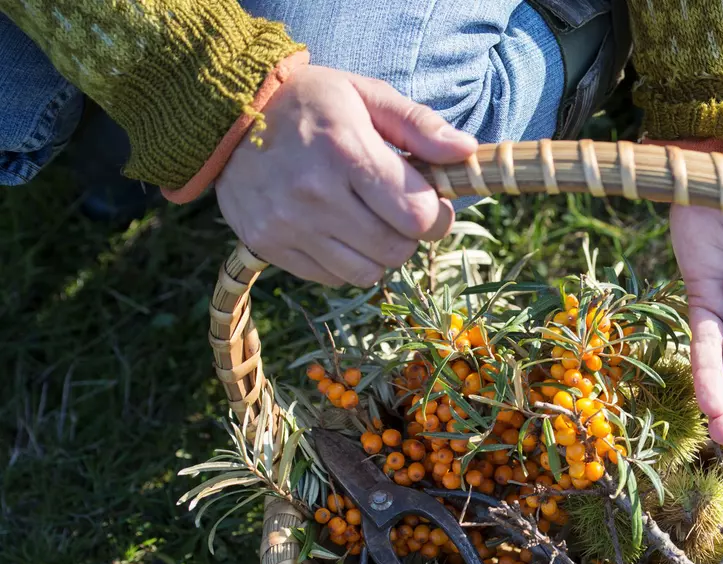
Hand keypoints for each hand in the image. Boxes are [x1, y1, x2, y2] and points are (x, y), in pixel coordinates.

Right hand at [217, 65, 477, 286]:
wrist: (225, 114)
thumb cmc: (311, 103)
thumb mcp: (366, 95)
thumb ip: (420, 125)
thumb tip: (467, 151)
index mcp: (345, 151)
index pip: (418, 216)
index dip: (436, 215)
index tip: (429, 201)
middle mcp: (314, 193)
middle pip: (397, 250)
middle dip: (408, 234)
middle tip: (395, 209)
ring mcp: (287, 224)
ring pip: (367, 273)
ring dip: (378, 252)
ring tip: (364, 218)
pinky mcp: (267, 245)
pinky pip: (331, 278)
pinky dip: (343, 261)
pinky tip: (333, 227)